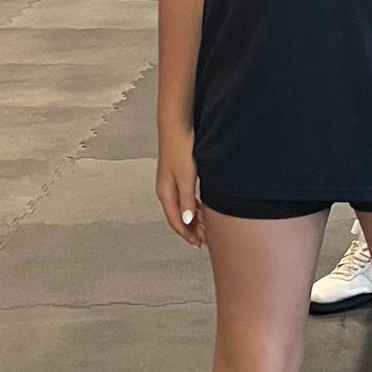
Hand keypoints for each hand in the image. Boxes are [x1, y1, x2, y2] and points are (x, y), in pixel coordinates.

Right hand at [157, 132, 203, 247]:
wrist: (176, 127)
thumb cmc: (180, 149)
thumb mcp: (186, 177)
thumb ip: (187, 200)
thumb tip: (187, 220)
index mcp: (165, 193)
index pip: (175, 220)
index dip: (187, 234)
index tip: (198, 244)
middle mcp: (166, 190)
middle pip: (178, 216)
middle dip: (191, 229)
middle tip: (205, 240)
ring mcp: (170, 183)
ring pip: (182, 207)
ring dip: (194, 218)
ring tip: (206, 227)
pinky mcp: (177, 175)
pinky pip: (185, 198)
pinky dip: (193, 206)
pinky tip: (203, 209)